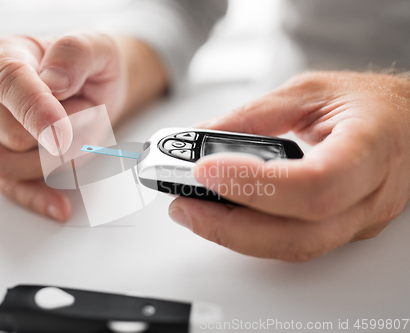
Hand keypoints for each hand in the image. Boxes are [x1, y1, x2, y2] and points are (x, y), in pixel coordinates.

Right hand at [0, 33, 166, 220]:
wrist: (92, 88)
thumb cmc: (88, 68)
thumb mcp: (95, 48)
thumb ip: (74, 53)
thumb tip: (53, 80)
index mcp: (3, 56)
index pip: (8, 84)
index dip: (36, 111)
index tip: (61, 133)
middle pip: (12, 135)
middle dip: (63, 136)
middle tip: (89, 115)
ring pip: (9, 165)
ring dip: (57, 161)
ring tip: (81, 137)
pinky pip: (8, 187)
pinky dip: (36, 198)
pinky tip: (59, 205)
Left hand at [169, 72, 409, 261]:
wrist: (407, 125)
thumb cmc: (368, 105)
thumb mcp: (310, 92)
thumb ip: (255, 115)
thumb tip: (202, 137)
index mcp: (369, 149)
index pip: (313, 184)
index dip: (255, 185)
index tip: (205, 170)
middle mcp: (368, 197)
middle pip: (299, 234)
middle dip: (230, 226)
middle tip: (183, 205)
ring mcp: (357, 222)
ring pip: (293, 248)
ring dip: (233, 236)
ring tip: (191, 211)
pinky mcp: (340, 230)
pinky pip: (293, 243)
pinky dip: (251, 234)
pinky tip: (223, 216)